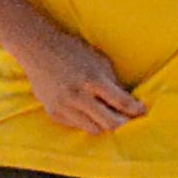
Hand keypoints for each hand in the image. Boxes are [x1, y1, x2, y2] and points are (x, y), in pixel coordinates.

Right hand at [15, 28, 144, 134]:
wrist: (36, 48)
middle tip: (127, 118)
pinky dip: (85, 121)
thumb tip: (130, 104)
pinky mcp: (53, 112)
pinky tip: (85, 111)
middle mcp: (77, 96)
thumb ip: (114, 83)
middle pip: (111, 124)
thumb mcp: (99, 61)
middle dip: (123, 123)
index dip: (136, 110)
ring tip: (105, 115)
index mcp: (92, 80)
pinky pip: (77, 126)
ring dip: (103, 124)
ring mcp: (64, 106)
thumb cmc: (73, 52)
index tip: (141, 111)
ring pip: (95, 130)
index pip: (122, 103)